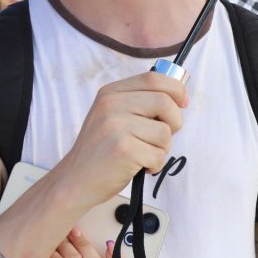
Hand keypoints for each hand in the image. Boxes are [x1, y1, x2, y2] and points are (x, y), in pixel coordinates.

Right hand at [56, 71, 186, 207]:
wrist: (75, 180)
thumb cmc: (100, 151)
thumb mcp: (111, 116)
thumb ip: (138, 103)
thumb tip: (178, 96)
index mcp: (110, 93)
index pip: (154, 78)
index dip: (176, 89)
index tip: (182, 103)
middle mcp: (111, 105)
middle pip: (165, 102)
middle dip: (174, 122)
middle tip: (160, 138)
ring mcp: (116, 126)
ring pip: (165, 132)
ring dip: (161, 149)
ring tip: (141, 155)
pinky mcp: (124, 149)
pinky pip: (159, 155)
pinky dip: (154, 165)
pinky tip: (137, 167)